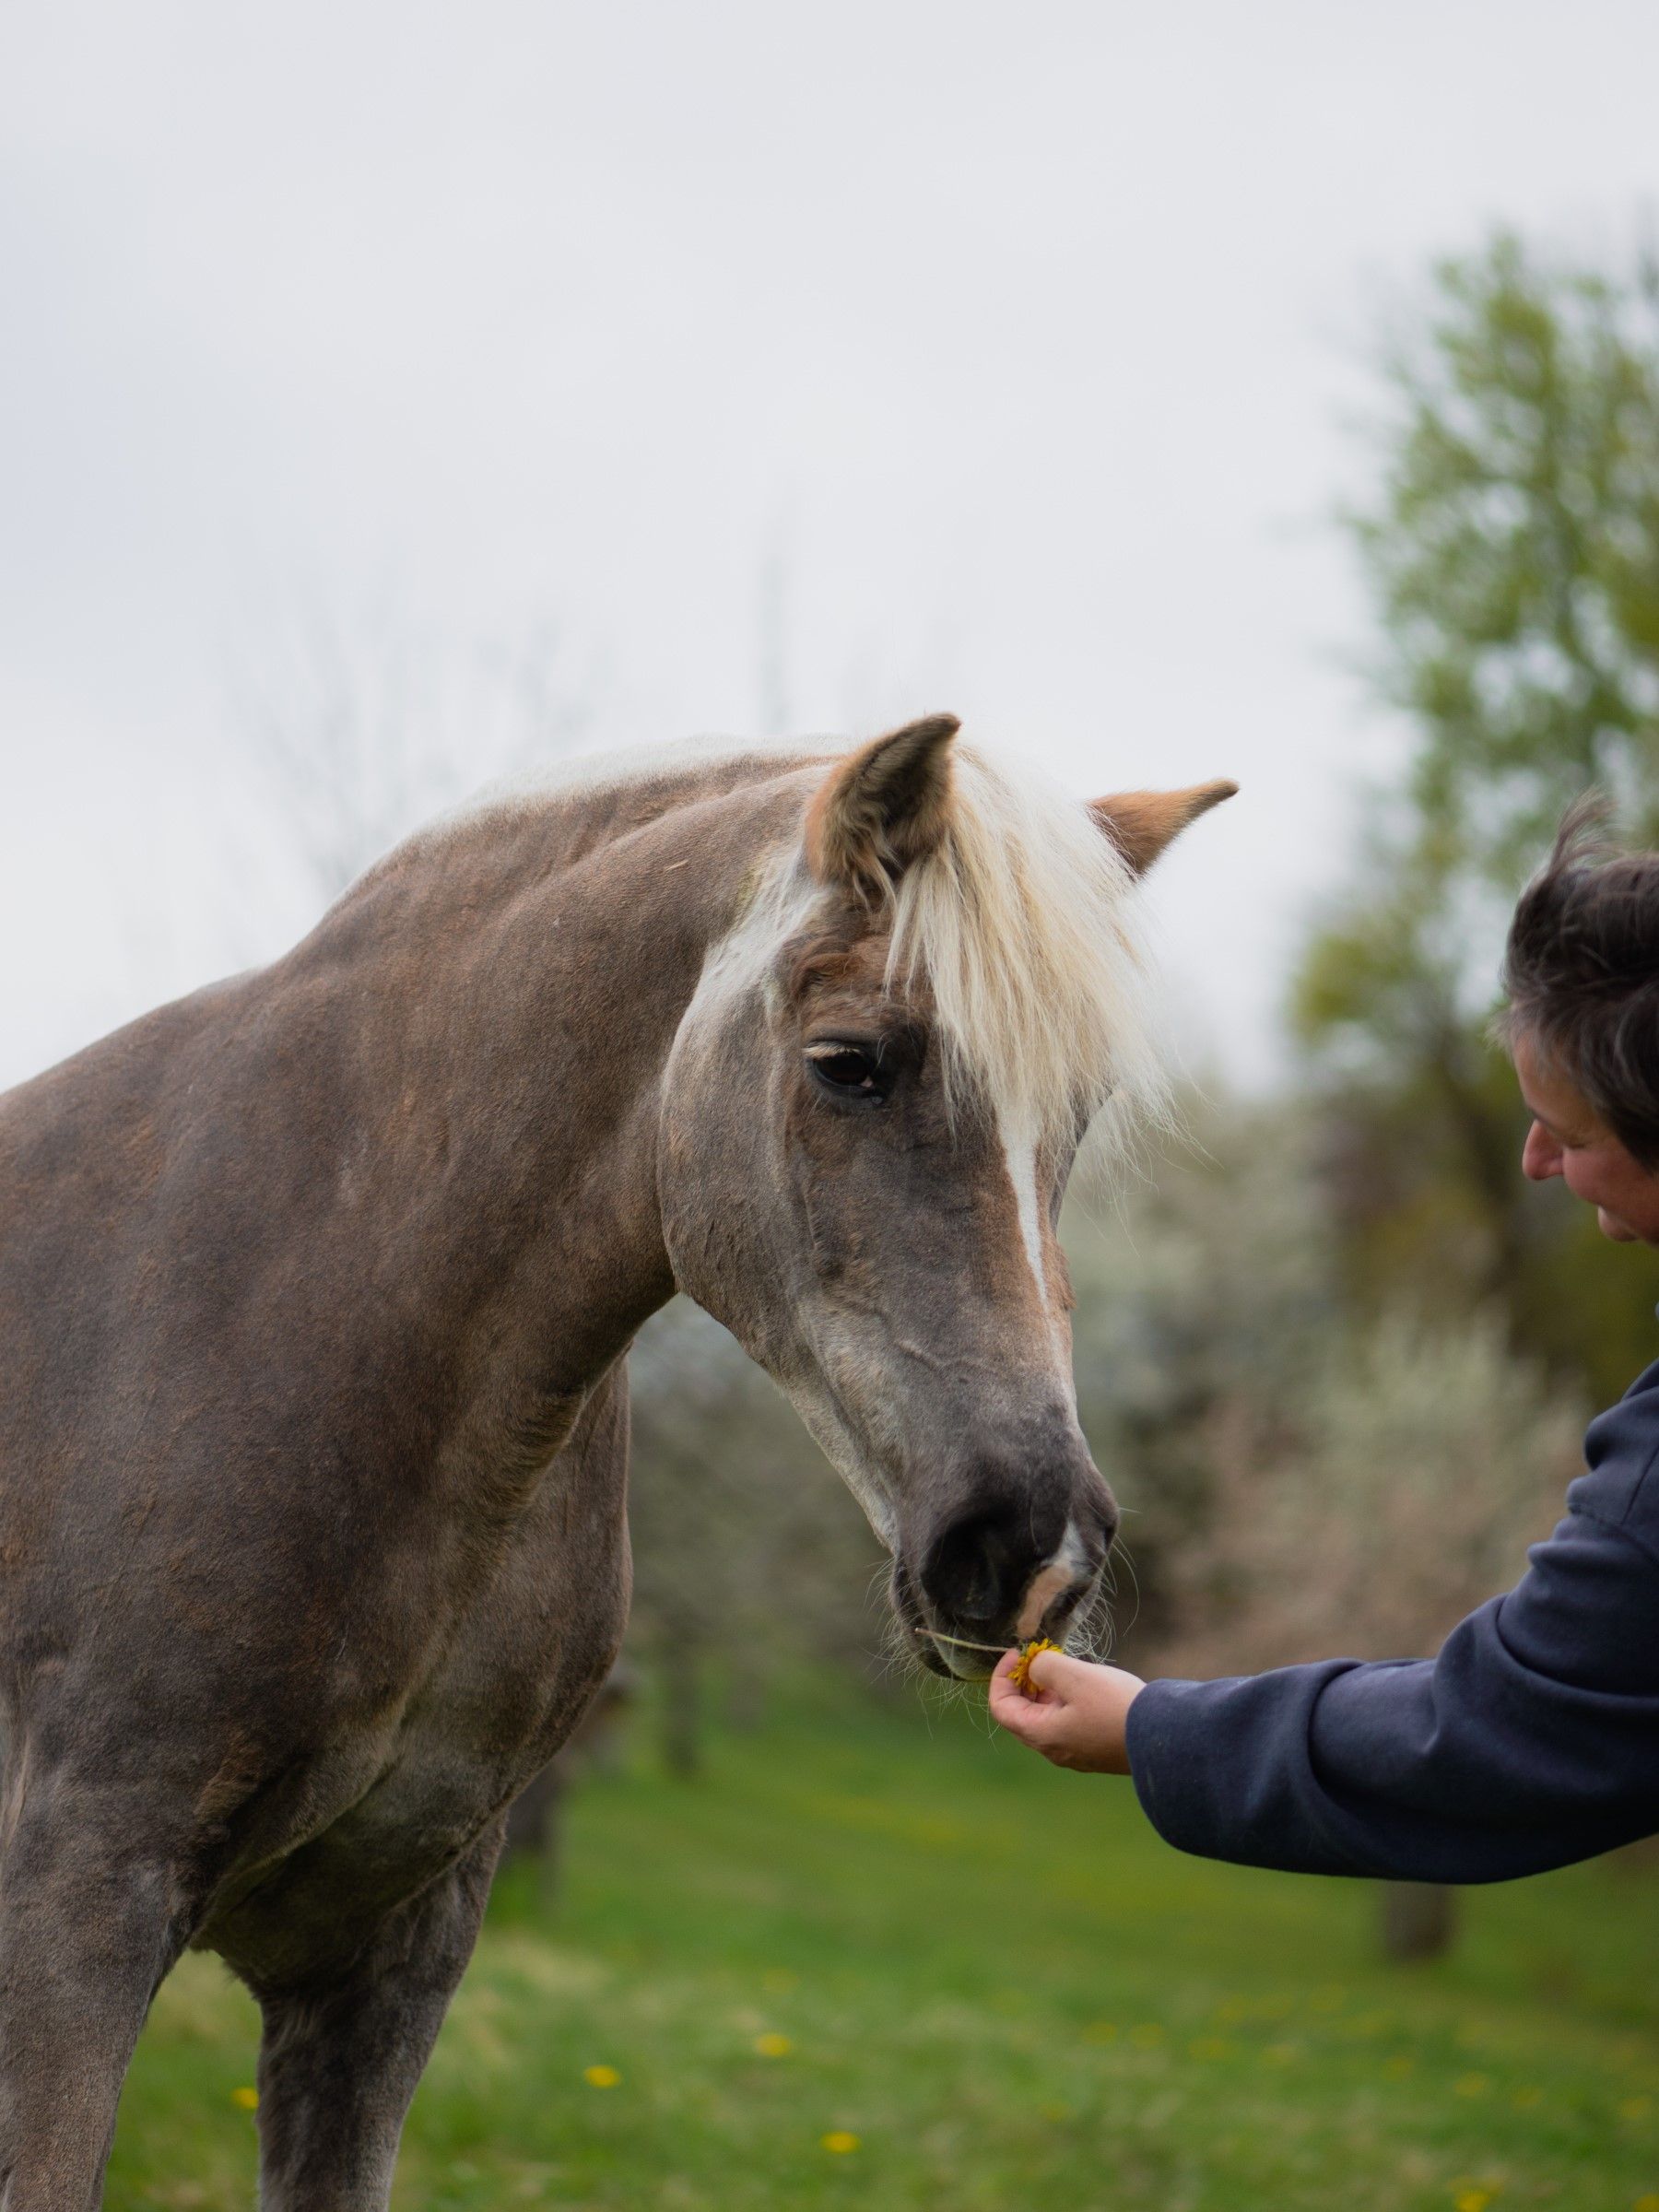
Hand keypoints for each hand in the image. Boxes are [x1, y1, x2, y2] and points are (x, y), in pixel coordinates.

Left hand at [987, 1646, 1144, 1773]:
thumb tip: (1035, 1667)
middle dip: (1023, 1682)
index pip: (1001, 1708)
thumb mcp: (1074, 1675)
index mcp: (1042, 1735)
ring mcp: (1074, 1753)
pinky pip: (1066, 1724)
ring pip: (1045, 1719)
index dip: (1001, 1677)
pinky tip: (1082, 1684)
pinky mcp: (1093, 1750)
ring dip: (1045, 1691)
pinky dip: (1063, 1701)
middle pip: (1021, 1715)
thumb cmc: (1115, 1706)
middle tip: (1038, 1657)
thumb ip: (1044, 1666)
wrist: (1163, 1737)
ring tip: (1062, 1666)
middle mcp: (1054, 1750)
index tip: (1018, 1653)